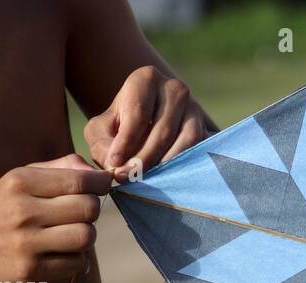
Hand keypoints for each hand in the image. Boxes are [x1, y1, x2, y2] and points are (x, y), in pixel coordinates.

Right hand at [0, 155, 108, 282]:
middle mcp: (22, 211)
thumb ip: (59, 169)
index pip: (79, 180)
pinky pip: (77, 263)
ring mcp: (26, 243)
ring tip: (73, 234)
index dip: (100, 183)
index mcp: (19, 182)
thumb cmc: (1, 211)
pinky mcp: (31, 270)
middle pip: (88, 208)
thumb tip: (101, 174)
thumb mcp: (19, 180)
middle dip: (92, 210)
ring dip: (87, 236)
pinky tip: (62, 253)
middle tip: (81, 213)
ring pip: (86, 236)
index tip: (102, 186)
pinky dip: (78, 259)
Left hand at [84, 66, 213, 181]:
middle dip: (144, 158)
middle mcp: (174, 88)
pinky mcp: (206, 128)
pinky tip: (165, 177)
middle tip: (128, 178)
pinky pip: (198, 149)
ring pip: (184, 140)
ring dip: (164, 164)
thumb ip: (102, 145)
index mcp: (146, 79)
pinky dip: (182, 165)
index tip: (115, 164)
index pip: (138, 113)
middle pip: (162, 129)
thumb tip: (116, 164)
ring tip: (146, 179)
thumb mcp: (100, 131)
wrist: (144, 127)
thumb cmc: (118, 127)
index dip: (126, 142)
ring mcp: (194, 108)